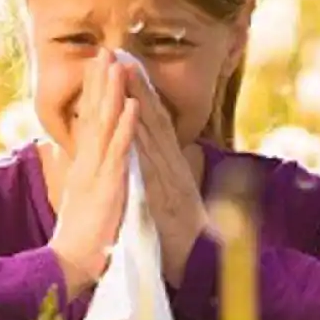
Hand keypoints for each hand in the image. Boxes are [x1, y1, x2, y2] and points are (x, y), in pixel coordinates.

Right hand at [48, 49, 139, 299]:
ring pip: (105, 125)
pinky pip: (119, 151)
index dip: (93, 93)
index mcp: (84, 165)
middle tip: (104, 50)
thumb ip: (82, 176)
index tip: (98, 66)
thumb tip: (78, 159)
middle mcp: (87, 164)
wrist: (71, 265)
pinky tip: (132, 105)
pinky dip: (126, 126)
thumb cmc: (80, 237)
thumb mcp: (82, 200)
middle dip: (99, 82)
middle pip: (94, 115)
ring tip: (117, 64)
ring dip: (111, 93)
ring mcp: (97, 173)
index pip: (88, 121)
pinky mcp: (108, 186)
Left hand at [123, 65, 211, 288]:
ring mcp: (169, 178)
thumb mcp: (169, 196)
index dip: (140, 93)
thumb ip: (163, 173)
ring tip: (125, 73)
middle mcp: (171, 165)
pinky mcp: (165, 196)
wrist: (199, 265)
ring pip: (152, 134)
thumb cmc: (181, 234)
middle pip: (152, 119)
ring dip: (139, 102)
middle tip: (121, 54)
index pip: (153, 122)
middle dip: (137, 85)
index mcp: (169, 165)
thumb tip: (159, 154)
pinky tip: (133, 121)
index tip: (125, 66)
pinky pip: (151, 165)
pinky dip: (142, 142)